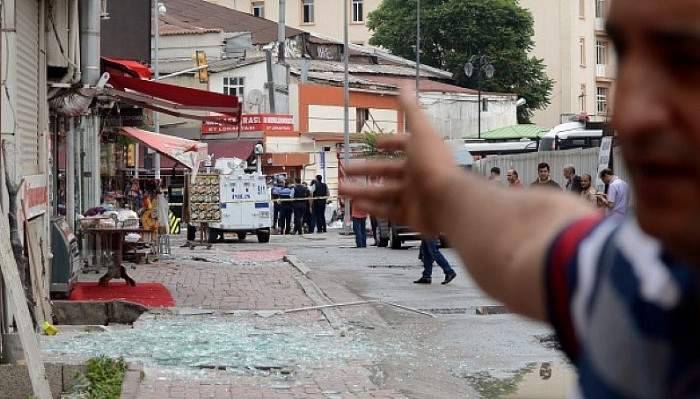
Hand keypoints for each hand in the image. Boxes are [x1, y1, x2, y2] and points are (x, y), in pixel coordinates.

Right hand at [340, 86, 457, 235]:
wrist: (447, 201)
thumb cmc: (434, 164)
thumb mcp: (421, 131)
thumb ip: (410, 110)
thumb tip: (404, 84)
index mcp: (421, 153)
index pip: (404, 145)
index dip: (390, 142)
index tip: (376, 143)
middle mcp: (417, 174)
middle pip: (386, 170)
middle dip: (365, 168)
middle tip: (345, 167)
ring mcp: (414, 196)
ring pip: (383, 191)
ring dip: (362, 189)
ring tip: (341, 188)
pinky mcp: (410, 215)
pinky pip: (388, 210)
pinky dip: (372, 208)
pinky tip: (356, 205)